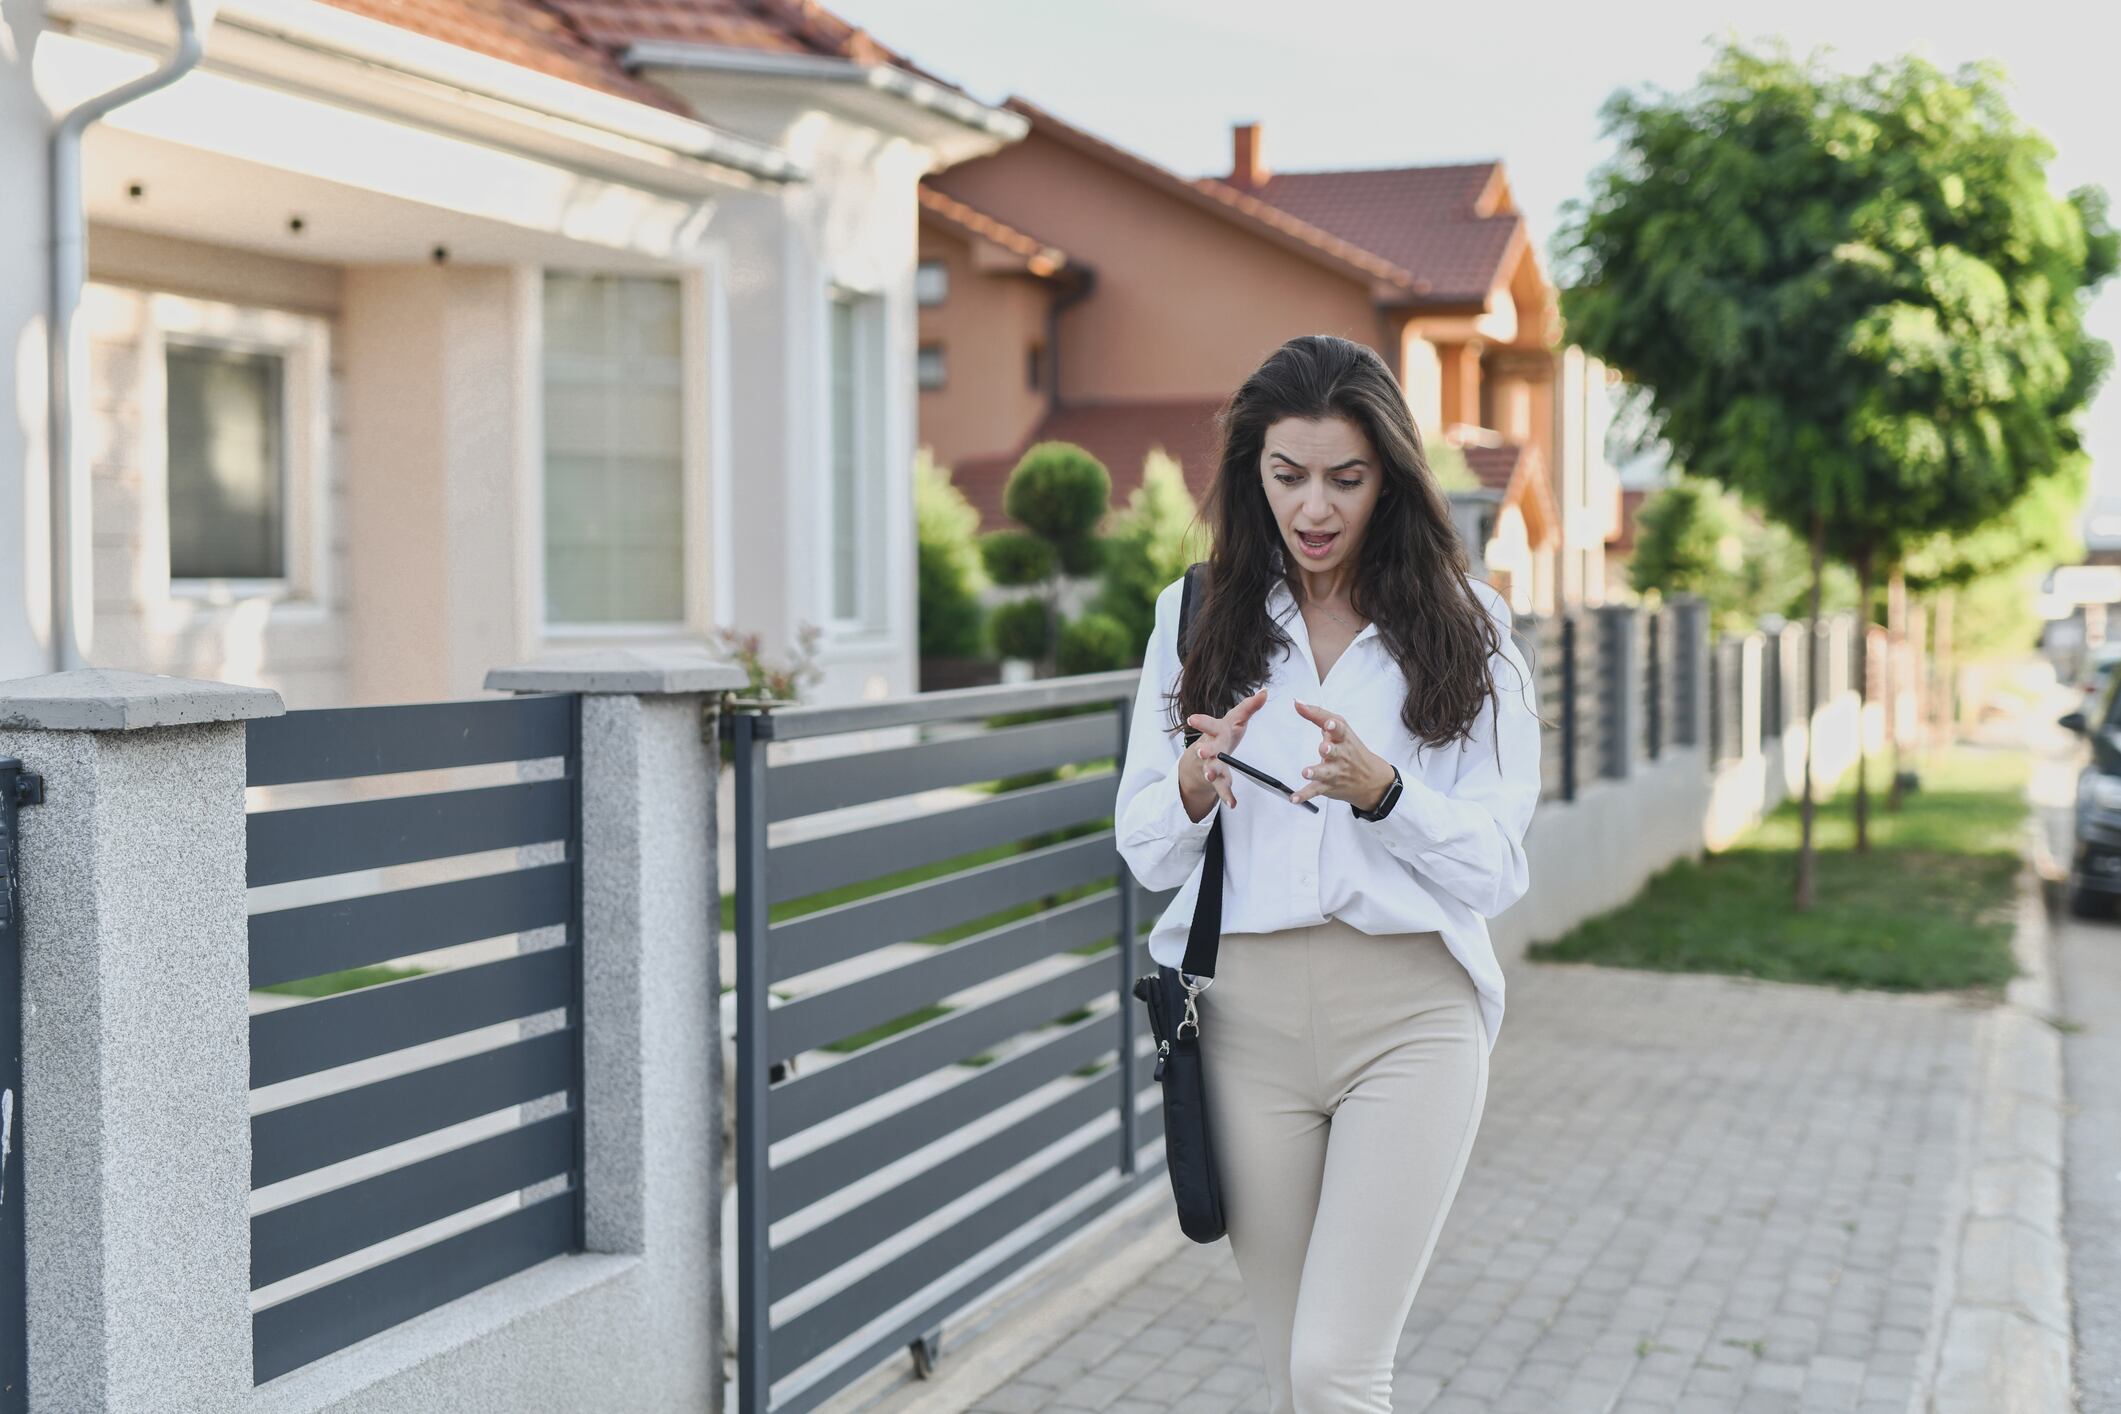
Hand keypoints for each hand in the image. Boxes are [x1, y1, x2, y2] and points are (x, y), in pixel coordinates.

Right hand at [1178, 688, 1267, 819]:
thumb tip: (1265, 691)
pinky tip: (1232, 803)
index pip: (1211, 724)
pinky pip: (1222, 788)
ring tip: (1211, 776)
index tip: (1191, 720)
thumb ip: (1249, 707)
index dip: (1202, 722)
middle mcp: (1211, 747)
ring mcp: (1212, 764)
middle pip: (1209, 749)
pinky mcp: (1217, 779)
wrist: (1199, 761)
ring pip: (1211, 768)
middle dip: (1206, 750)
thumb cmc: (1221, 735)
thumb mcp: (1234, 720)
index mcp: (1217, 731)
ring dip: (1211, 771)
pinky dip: (1227, 796)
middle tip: (1202, 751)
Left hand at [1290, 701, 1395, 810]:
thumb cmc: (1350, 748)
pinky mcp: (1327, 786)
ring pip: (1325, 773)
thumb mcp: (1339, 728)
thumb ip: (1317, 714)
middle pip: (1336, 752)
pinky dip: (1304, 795)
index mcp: (1343, 739)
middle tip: (1324, 749)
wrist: (1371, 780)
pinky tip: (1294, 798)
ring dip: (1315, 772)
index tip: (1329, 724)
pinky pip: (1315, 791)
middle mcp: (1341, 756)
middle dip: (1330, 750)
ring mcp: (1335, 772)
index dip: (1335, 727)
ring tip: (1306, 772)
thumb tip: (1297, 702)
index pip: (1341, 730)